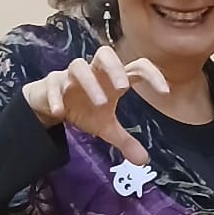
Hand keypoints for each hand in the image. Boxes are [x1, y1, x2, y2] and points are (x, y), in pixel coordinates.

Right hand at [21, 46, 167, 165]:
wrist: (48, 103)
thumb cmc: (83, 108)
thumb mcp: (105, 127)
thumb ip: (124, 140)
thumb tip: (143, 161)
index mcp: (111, 79)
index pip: (135, 67)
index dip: (151, 74)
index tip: (165, 92)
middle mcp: (93, 72)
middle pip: (105, 53)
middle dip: (115, 68)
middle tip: (123, 88)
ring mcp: (70, 76)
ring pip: (78, 66)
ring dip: (90, 82)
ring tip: (100, 103)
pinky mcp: (51, 83)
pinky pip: (53, 84)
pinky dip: (56, 97)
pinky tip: (61, 113)